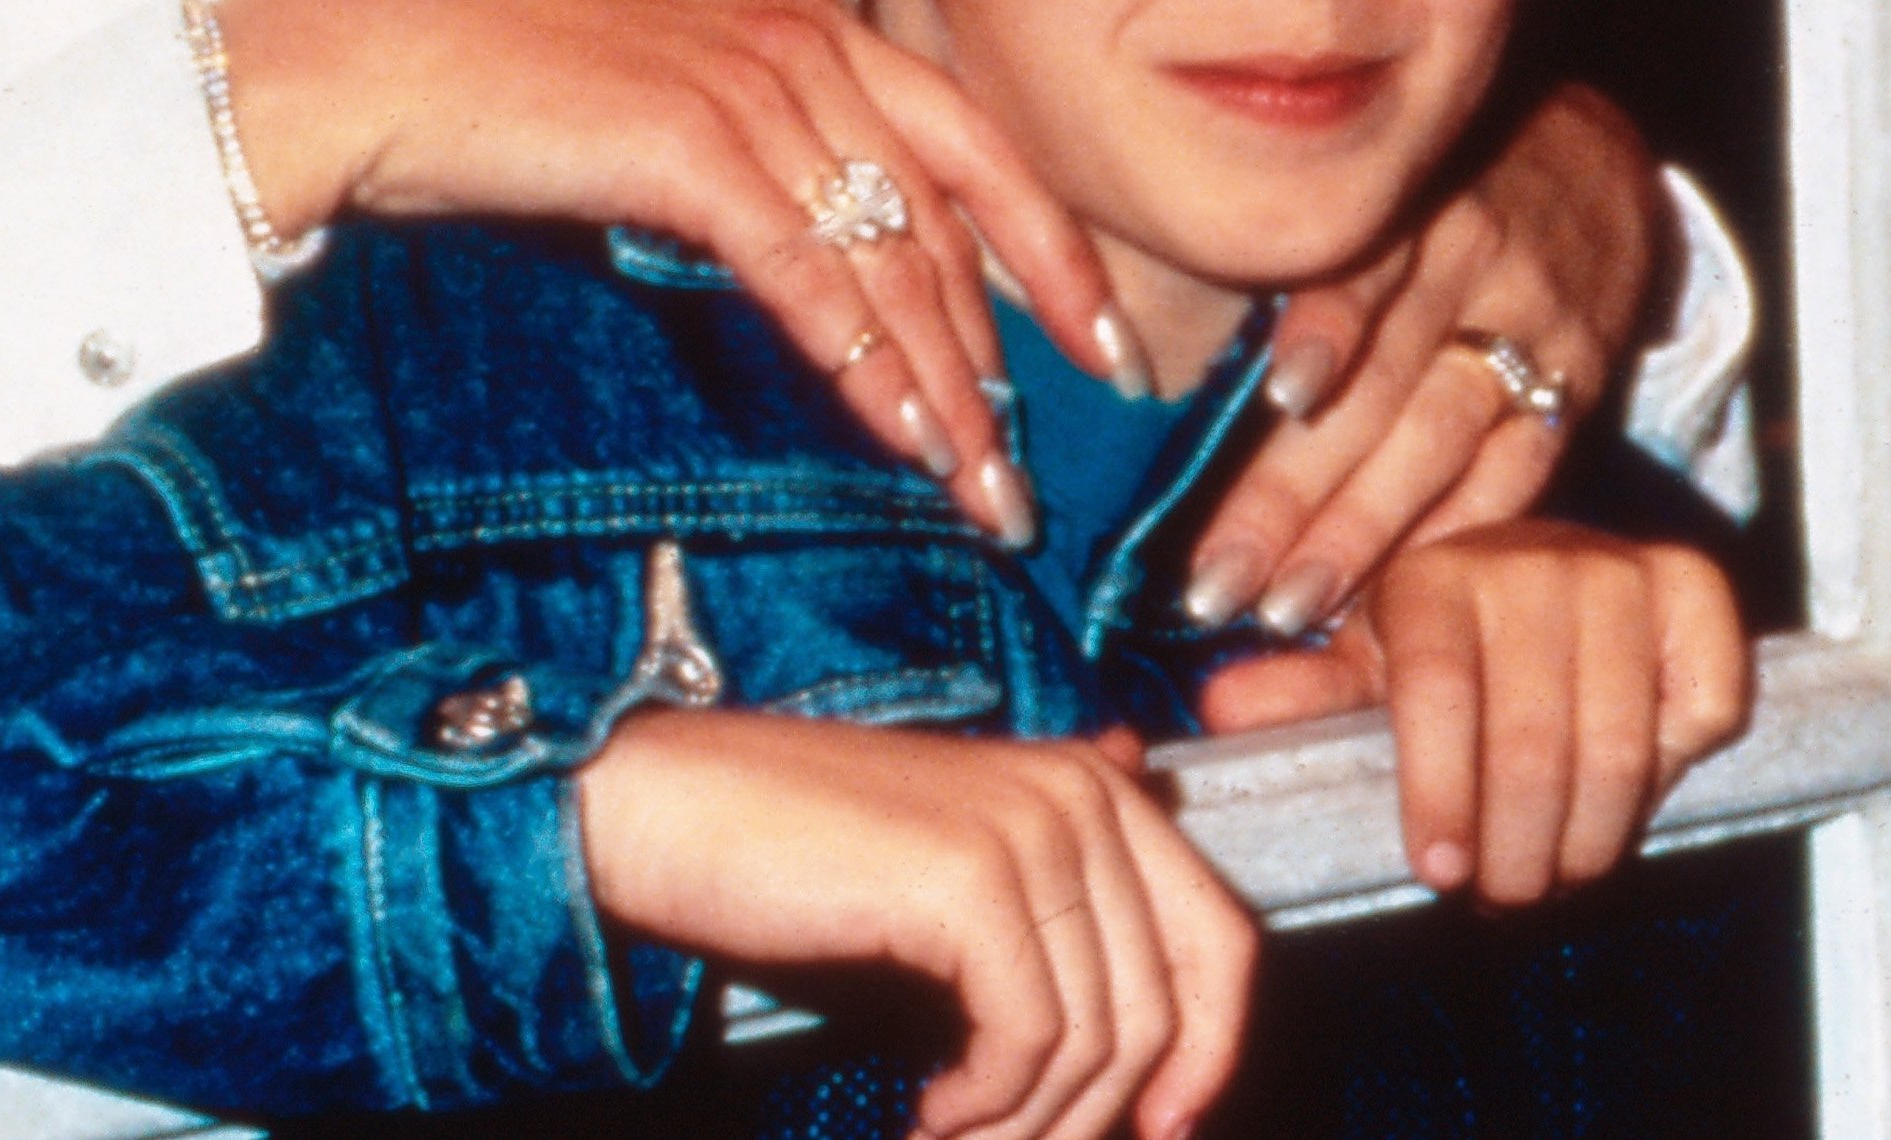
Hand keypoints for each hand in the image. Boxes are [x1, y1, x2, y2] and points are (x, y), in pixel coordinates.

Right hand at [215, 0, 1125, 530]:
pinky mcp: (691, 143)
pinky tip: (901, 439)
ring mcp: (748, 84)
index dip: (1049, 254)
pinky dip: (866, 364)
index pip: (974, 148)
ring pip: (893, 257)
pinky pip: (810, 274)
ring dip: (947, 389)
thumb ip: (755, 151)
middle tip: (1032, 473)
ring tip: (982, 491)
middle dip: (1007, 357)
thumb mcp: (660, 99)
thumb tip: (830, 258)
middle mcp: (798, 40)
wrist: (369, 59)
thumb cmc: (494, 91)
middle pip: (953, 216)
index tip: (1100, 348)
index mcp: (804, 23)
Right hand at [578, 710, 1255, 1139]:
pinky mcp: (972, 880)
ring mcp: (1031, 830)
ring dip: (1031, 1123)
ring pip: (1097, 1037)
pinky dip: (987, 1104)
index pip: (1220, 936)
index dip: (1210, 1049)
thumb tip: (1153, 1039)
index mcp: (1093, 785)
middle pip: (1163, 1005)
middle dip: (1103, 1112)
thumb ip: (1057, 915)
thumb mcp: (954, 877)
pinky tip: (933, 1113)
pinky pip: (1029, 1039)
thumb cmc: (799, 854)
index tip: (1163, 1128)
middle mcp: (1081, 793)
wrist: (670, 809)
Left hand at [1181, 84, 1665, 634]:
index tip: (1280, 402)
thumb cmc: (1422, 181)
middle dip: (1298, 492)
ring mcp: (1535, 328)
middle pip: (1385, 386)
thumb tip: (1135, 345)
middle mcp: (1475, 260)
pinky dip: (1452, 536)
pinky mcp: (1577, 385)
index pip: (1358, 276)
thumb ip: (1276, 246)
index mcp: (1405, 200)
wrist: (1593, 165)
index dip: (1323, 335)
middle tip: (1217, 581)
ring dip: (1361, 534)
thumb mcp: (1358, 176)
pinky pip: (1514, 474)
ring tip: (1286, 606)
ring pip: (1441, 441)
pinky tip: (1391, 595)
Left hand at [1289, 523, 1747, 904]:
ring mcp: (1621, 566)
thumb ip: (1301, 700)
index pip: (1437, 691)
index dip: (1438, 791)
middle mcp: (1532, 555)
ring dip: (1590, 838)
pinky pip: (1699, 711)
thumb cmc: (1446, 647)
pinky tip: (1630, 788)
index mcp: (1436, 574)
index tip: (1438, 872)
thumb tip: (1222, 711)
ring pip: (1619, 745)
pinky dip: (1670, 773)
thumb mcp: (1367, 670)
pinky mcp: (1696, 588)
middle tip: (1504, 896)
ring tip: (1559, 873)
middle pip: (1532, 740)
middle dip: (1516, 847)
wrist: (1549, 580)